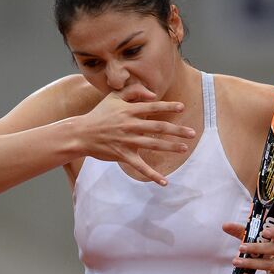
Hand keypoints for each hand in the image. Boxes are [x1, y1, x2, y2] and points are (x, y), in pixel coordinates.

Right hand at [79, 84, 195, 184]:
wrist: (81, 133)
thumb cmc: (99, 114)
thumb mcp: (113, 96)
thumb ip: (133, 91)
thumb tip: (153, 94)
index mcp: (128, 110)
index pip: (152, 107)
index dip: (167, 107)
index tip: (182, 107)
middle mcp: (129, 125)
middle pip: (157, 127)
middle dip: (176, 130)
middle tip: (192, 133)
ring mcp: (127, 141)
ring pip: (152, 144)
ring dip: (169, 147)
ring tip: (184, 148)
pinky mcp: (122, 155)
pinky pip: (140, 167)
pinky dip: (152, 175)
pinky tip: (164, 182)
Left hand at [223, 222, 273, 273]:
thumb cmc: (268, 251)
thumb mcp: (258, 240)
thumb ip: (241, 232)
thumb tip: (225, 226)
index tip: (264, 231)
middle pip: (272, 249)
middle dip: (255, 248)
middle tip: (241, 247)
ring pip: (267, 265)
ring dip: (250, 263)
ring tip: (236, 262)